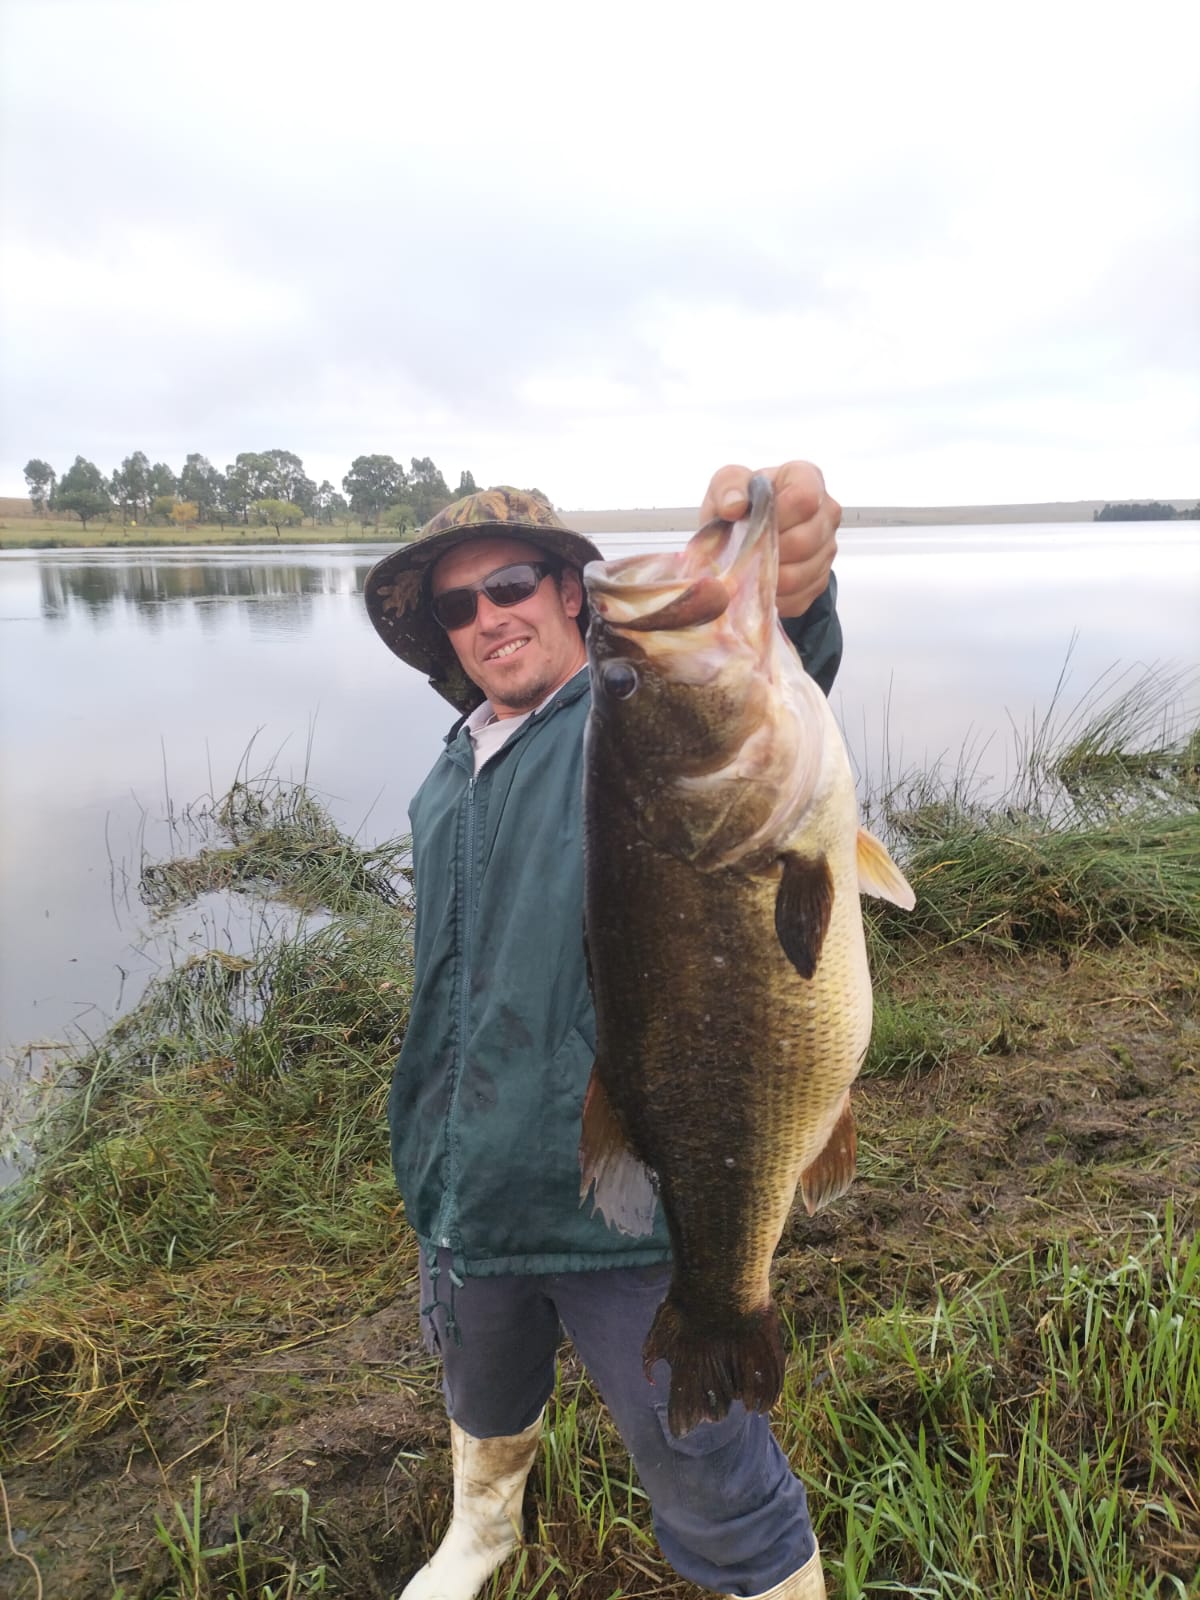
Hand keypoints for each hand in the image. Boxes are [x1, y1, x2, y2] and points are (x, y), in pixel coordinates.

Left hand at [698, 461, 840, 617]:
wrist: (745, 536)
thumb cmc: (742, 506)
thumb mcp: (726, 486)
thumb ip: (728, 485)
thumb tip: (734, 506)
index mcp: (807, 479)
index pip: (805, 498)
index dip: (777, 515)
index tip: (755, 522)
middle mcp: (826, 512)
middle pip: (805, 541)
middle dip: (768, 551)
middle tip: (745, 551)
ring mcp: (828, 548)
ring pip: (801, 574)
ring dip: (768, 576)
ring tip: (749, 568)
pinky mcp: (820, 580)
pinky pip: (799, 596)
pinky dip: (773, 595)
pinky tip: (759, 582)